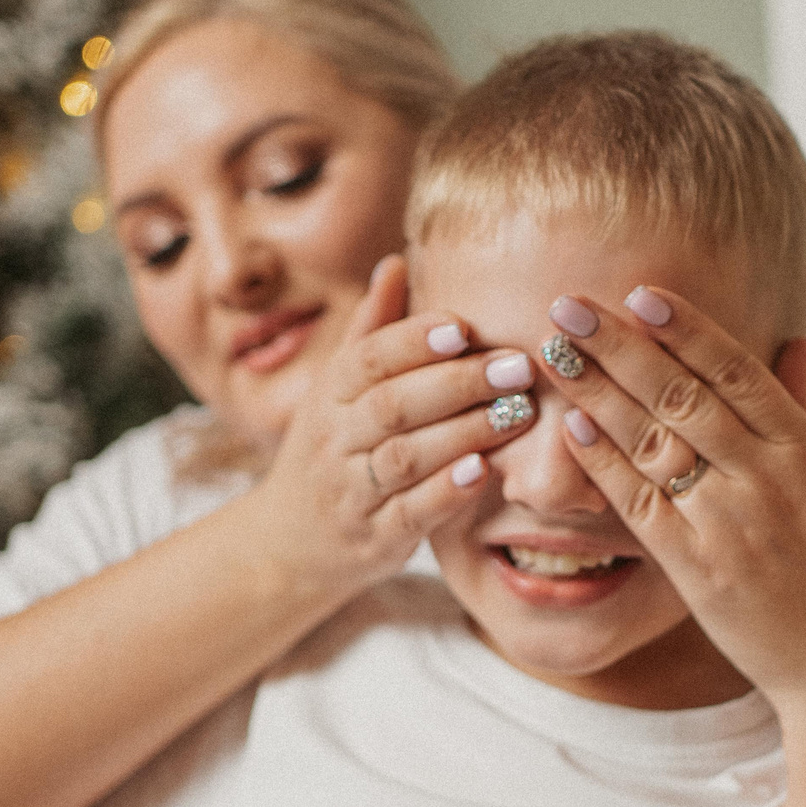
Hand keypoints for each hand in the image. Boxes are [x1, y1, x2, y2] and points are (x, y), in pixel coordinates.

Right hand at [251, 255, 540, 600]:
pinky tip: (484, 471)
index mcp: (330, 396)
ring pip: (404, 458)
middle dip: (457, 383)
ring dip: (464, 433)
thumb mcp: (337, 392)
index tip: (465, 326)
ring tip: (518, 414)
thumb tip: (396, 262)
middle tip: (518, 367)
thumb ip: (372, 332)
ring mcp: (352, 492)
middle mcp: (334, 440)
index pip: (368, 359)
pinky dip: (447, 492)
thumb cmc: (330, 452)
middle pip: (391, 405)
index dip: (414, 340)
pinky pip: (410, 514)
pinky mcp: (373, 538)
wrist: (287, 544)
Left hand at [534, 286, 805, 724]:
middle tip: (569, 305)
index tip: (640, 294)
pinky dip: (605, 461)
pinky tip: (572, 427)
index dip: (684, 328)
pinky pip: (640, 503)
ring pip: (654, 440)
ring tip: (555, 352)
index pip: (735, 370)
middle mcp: (767, 477)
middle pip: (682, 393)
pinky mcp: (698, 568)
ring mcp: (730, 522)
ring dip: (598, 391)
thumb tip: (802, 343)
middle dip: (620, 345)